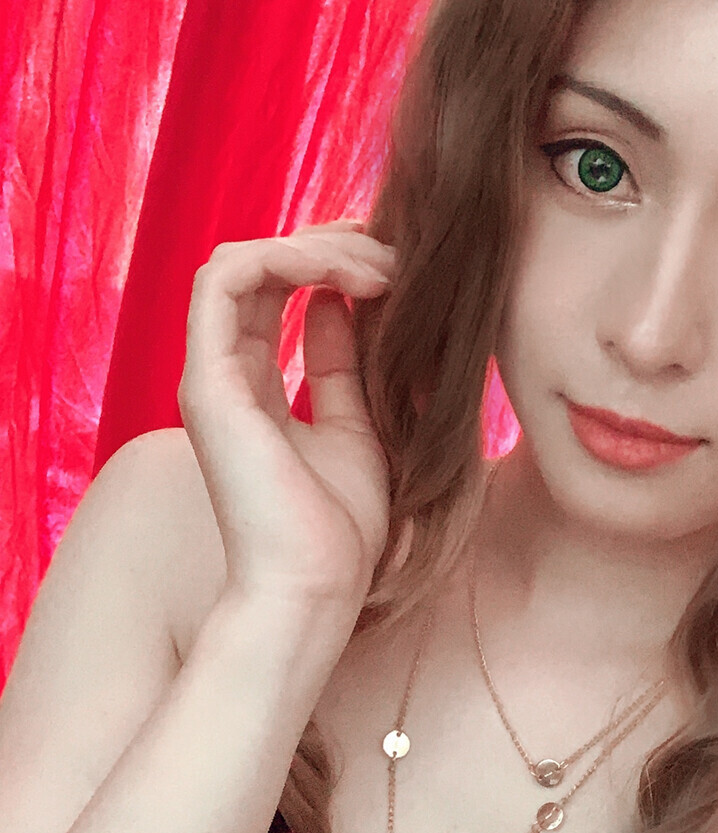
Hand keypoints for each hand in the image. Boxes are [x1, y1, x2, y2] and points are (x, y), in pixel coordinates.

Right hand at [177, 220, 394, 618]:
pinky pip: (225, 278)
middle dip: (331, 243)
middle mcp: (223, 375)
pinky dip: (286, 258)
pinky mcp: (207, 382)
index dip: (333, 260)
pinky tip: (349, 276)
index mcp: (253, 387)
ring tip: (380, 266)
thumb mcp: (361, 429)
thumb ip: (346, 366)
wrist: (313, 590)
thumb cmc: (339, 533)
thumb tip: (343, 303)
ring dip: (315, 247)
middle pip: (260, 267)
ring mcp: (209, 376)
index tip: (396, 264)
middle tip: (396, 253)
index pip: (276, 290)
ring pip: (241, 261)